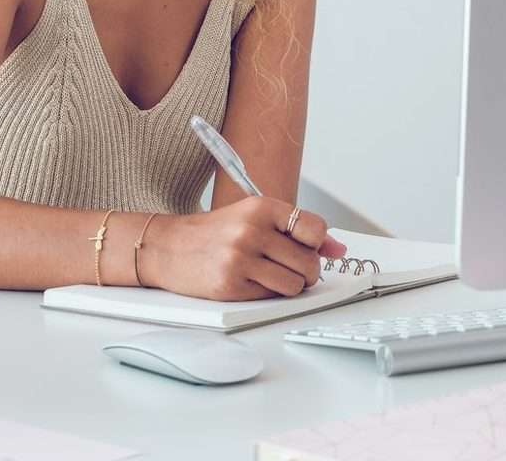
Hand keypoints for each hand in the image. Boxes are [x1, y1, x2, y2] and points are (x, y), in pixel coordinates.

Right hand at [143, 197, 348, 301]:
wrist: (168, 246)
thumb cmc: (214, 233)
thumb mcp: (253, 218)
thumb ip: (296, 231)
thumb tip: (337, 249)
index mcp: (260, 207)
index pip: (314, 228)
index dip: (315, 243)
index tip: (304, 246)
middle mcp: (251, 230)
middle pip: (309, 262)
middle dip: (304, 270)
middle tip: (285, 265)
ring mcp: (240, 258)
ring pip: (295, 285)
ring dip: (287, 285)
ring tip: (267, 274)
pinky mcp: (231, 285)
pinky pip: (272, 298)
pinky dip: (266, 294)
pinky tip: (248, 281)